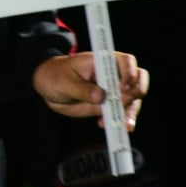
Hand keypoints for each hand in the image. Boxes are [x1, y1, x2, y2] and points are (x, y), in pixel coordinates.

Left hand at [33, 52, 148, 128]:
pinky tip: (104, 124)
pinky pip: (121, 113)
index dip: (130, 72)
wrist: (48, 87)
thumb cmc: (56, 76)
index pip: (127, 61)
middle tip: (124, 103)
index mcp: (103, 61)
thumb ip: (82, 89)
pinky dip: (119, 120)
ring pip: (133, 99)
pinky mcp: (108, 104)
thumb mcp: (64, 81)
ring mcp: (112, 90)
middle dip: (137, 92)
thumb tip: (101, 97)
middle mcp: (112, 74)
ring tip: (124, 125)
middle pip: (138, 80)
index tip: (122, 86)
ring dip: (131, 112)